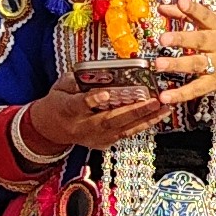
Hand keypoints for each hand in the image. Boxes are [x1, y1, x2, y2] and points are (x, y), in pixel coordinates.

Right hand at [20, 73, 164, 153]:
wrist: (51, 130)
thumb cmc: (58, 103)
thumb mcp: (59, 87)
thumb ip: (76, 79)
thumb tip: (95, 71)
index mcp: (67, 110)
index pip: (80, 105)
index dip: (92, 100)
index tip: (105, 94)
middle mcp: (83, 127)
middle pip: (109, 120)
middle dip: (134, 111)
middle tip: (154, 101)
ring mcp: (95, 138)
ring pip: (123, 129)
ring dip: (146, 119)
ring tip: (164, 109)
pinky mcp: (104, 143)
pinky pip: (126, 133)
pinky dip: (143, 124)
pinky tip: (158, 116)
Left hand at [152, 0, 215, 116]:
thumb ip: (188, 15)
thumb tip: (163, 6)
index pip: (205, 16)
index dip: (194, 9)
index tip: (182, 2)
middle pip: (200, 40)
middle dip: (182, 39)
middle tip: (163, 38)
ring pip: (196, 64)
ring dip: (177, 64)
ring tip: (159, 64)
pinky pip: (196, 89)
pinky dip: (180, 94)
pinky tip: (166, 96)